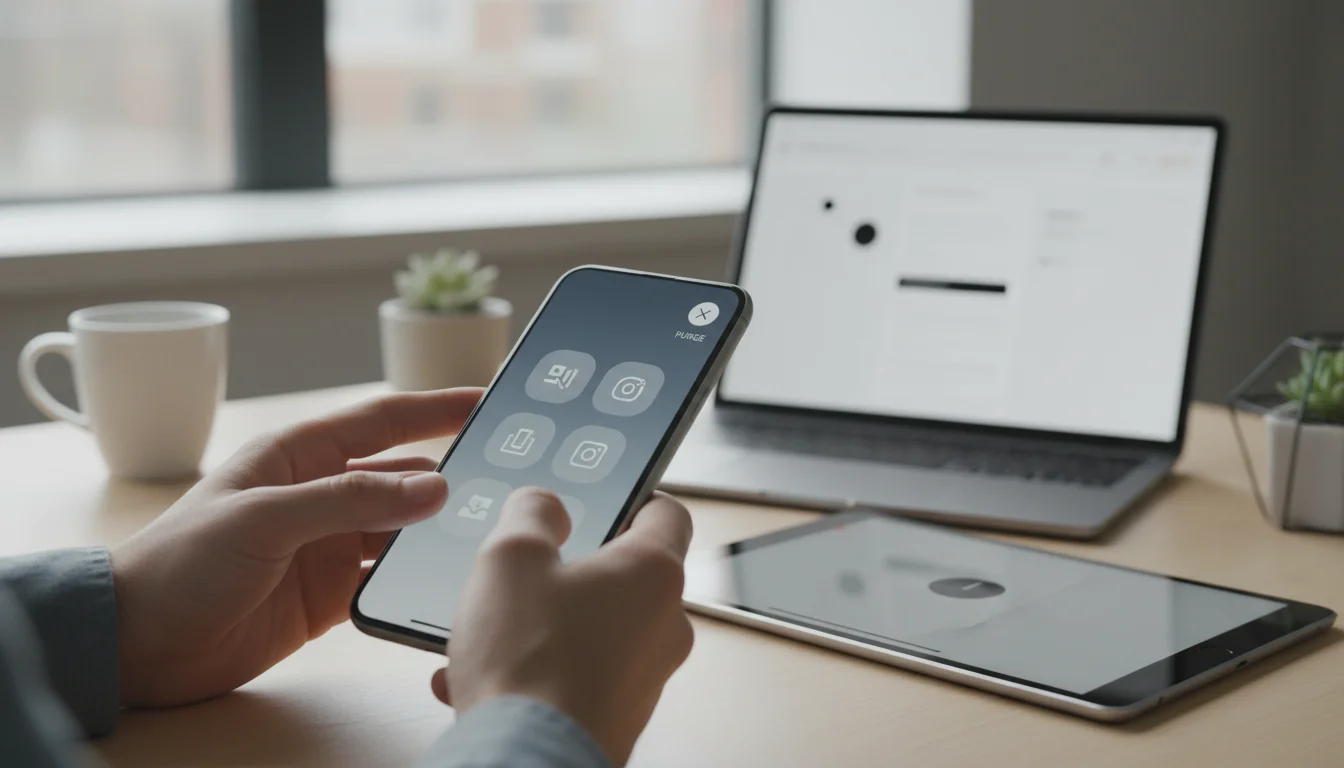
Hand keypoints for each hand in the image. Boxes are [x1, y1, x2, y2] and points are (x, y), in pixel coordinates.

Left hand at [110, 389, 481, 707]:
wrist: (136, 646)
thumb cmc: (178, 564)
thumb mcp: (264, 519)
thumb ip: (350, 500)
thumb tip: (432, 488)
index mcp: (299, 456)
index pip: (384, 420)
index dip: (437, 408)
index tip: (488, 401)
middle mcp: (320, 495)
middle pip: (404, 477)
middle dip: (451, 478)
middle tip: (507, 483)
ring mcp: (327, 546)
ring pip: (403, 530)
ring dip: (437, 533)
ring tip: (486, 535)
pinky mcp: (330, 596)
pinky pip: (388, 580)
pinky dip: (416, 580)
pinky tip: (445, 582)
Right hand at [435, 487, 694, 765]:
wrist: (525, 760)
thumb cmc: (529, 665)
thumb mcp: (510, 556)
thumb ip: (532, 512)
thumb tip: (543, 504)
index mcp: (654, 573)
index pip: (668, 511)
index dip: (635, 495)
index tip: (609, 494)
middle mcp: (664, 625)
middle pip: (625, 575)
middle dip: (571, 569)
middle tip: (530, 567)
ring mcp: (645, 677)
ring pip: (595, 629)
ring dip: (544, 625)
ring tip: (492, 631)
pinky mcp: (617, 716)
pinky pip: (578, 675)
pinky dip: (537, 670)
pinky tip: (484, 677)